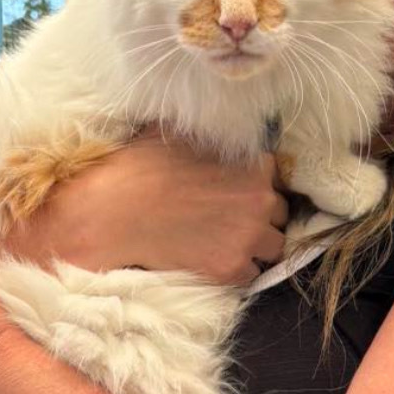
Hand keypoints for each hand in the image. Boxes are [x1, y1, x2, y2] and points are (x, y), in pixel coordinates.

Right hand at [0, 127, 289, 285]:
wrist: (114, 213)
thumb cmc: (141, 166)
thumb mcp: (180, 132)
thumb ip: (211, 132)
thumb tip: (217, 119)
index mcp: (253, 163)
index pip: (274, 176)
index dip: (255, 184)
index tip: (237, 191)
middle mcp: (260, 199)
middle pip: (279, 213)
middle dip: (259, 215)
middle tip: (229, 219)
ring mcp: (248, 235)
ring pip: (272, 246)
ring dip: (255, 245)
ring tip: (226, 242)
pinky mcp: (231, 267)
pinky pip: (252, 274)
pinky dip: (237, 270)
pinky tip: (214, 260)